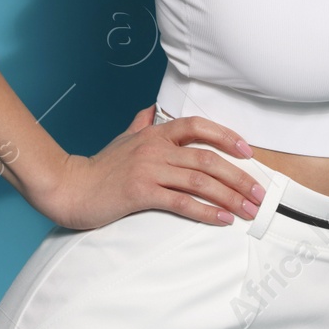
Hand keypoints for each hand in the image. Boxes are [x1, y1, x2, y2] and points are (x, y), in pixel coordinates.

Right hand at [33, 105, 267, 230]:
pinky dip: (205, 211)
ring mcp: (148, 170)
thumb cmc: (98, 167)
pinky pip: (181, 202)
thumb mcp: (123, 139)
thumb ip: (140, 124)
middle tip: (258, 192)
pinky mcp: (141, 193)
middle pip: (208, 157)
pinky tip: (222, 219)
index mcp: (154, 133)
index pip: (198, 126)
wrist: (69, 187)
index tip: (248, 151)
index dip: (227, 136)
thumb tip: (151, 109)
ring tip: (247, 209)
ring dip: (229, 196)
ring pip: (199, 180)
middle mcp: (155, 148)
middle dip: (239, 176)